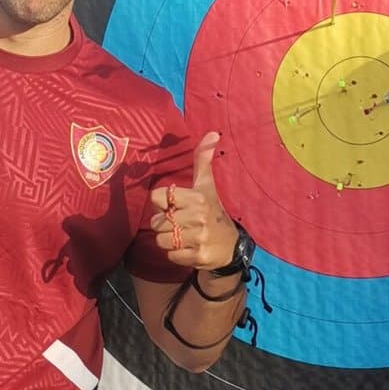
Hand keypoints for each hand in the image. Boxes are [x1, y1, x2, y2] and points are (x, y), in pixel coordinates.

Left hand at [150, 132, 238, 270]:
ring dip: (168, 241)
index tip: (174, 205)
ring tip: (183, 236)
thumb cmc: (213, 212)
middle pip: (156, 221)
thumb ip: (203, 160)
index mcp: (197, 198)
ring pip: (161, 240)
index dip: (162, 202)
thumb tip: (212, 133)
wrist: (231, 246)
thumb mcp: (207, 186)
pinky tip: (188, 248)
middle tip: (181, 223)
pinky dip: (176, 254)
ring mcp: (198, 238)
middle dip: (165, 224)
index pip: (158, 197)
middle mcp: (198, 217)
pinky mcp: (198, 256)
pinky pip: (171, 255)